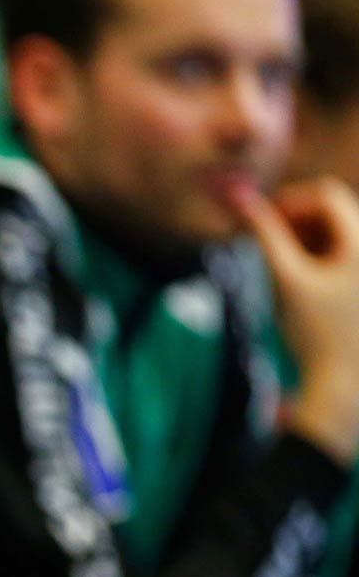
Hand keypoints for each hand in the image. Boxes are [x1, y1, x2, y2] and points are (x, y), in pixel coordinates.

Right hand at [234, 179, 358, 462]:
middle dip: (293, 225)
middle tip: (260, 250)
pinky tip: (298, 288)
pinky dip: (314, 261)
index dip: (286, 204)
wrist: (343, 385)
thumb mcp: (286, 280)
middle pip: (332, 212)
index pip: (324, 195)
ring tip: (278, 273)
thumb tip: (232, 192)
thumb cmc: (318, 334)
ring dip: (301, 242)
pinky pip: (340, 256)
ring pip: (335, 234)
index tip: (254, 229)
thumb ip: (262, 234)